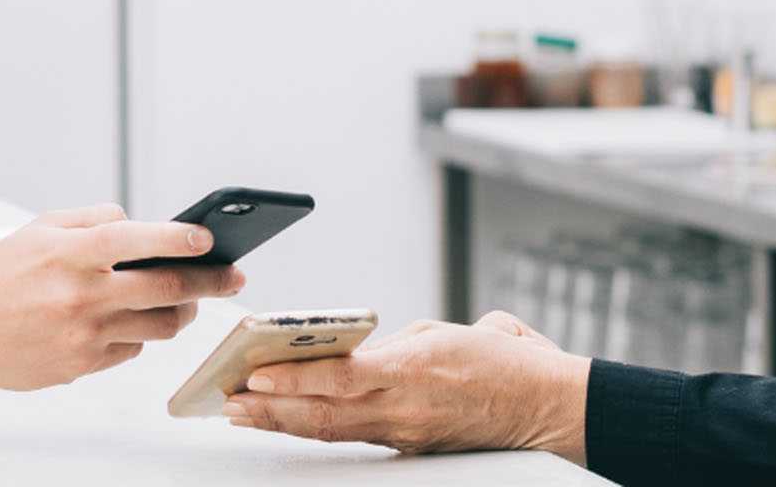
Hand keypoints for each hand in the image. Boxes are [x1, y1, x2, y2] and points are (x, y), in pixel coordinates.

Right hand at [0, 204, 244, 389]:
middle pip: (164, 289)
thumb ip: (97, 219)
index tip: (208, 238)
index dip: (177, 238)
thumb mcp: (43, 227)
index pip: (134, 240)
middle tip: (234, 275)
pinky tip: (129, 320)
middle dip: (209, 281)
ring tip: (189, 298)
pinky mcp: (78, 367)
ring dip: (182, 310)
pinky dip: (139, 334)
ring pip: (159, 326)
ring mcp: (81, 336)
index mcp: (69, 253)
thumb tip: (143, 223)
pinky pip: (130, 350)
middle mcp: (79, 296)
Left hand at [223, 310, 590, 462]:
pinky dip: (315, 427)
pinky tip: (290, 422)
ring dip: (282, 422)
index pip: (343, 375)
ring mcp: (405, 431)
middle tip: (228, 399)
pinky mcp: (410, 444)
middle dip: (271, 407)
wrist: (547, 406)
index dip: (296, 375)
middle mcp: (405, 406)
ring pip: (331, 429)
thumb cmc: (504, 360)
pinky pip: (353, 436)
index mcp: (415, 368)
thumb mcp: (444, 332)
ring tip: (243, 413)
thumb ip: (394, 343)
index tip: (257, 370)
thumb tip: (355, 353)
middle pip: (325, 413)